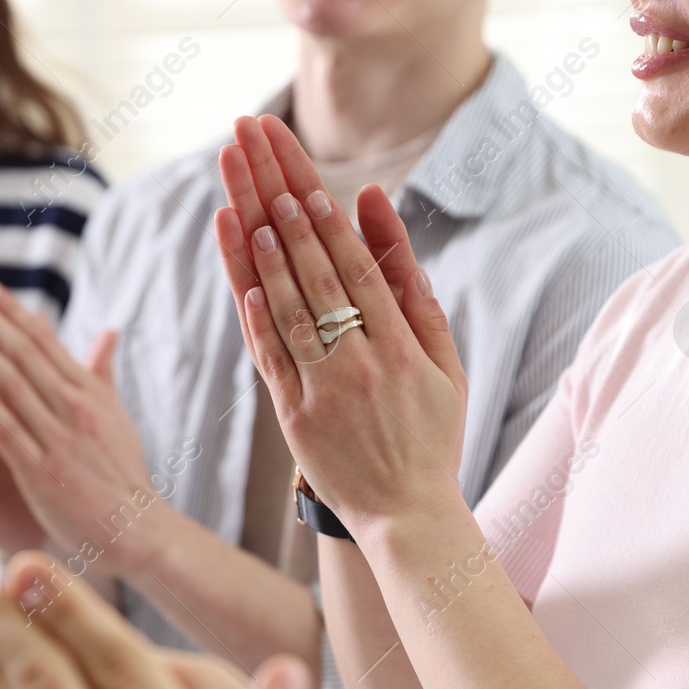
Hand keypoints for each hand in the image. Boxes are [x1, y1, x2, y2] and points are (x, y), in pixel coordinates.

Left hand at [0, 276, 162, 575]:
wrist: (139, 529)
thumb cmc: (122, 474)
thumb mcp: (116, 415)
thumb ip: (102, 374)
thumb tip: (108, 333)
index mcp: (87, 392)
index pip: (43, 342)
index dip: (10, 311)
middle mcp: (74, 407)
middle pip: (23, 354)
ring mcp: (59, 439)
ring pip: (14, 385)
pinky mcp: (46, 473)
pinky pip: (14, 433)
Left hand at [214, 115, 467, 536]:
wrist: (406, 515)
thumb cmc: (429, 433)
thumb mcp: (445, 364)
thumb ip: (416, 294)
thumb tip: (387, 226)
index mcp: (402, 345)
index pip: (357, 270)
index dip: (326, 223)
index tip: (300, 181)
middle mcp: (362, 362)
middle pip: (316, 274)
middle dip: (284, 214)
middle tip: (260, 173)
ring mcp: (324, 390)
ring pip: (289, 311)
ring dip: (265, 255)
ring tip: (243, 205)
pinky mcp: (294, 417)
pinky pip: (272, 360)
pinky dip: (257, 318)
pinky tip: (244, 279)